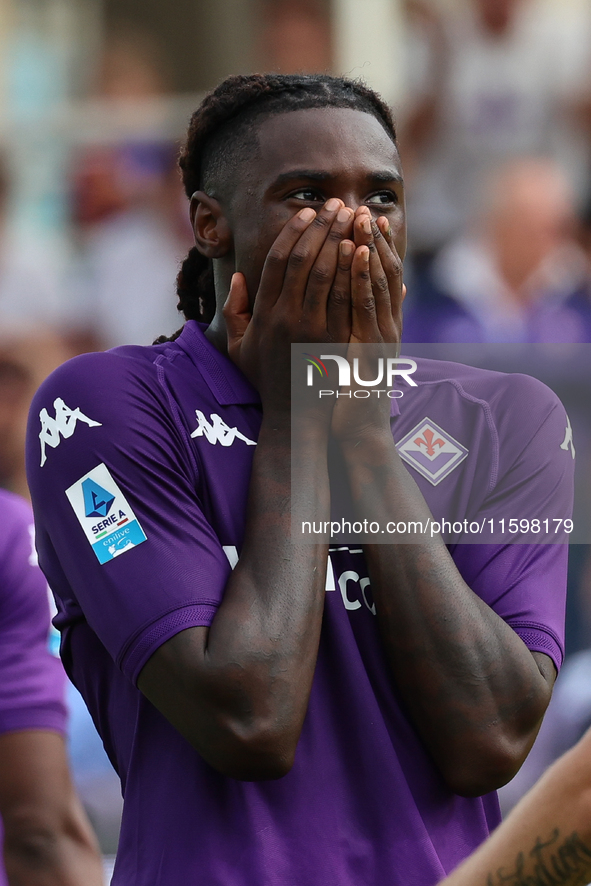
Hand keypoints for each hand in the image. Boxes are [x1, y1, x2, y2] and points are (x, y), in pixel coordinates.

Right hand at [223, 199, 355, 413]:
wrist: (293, 417)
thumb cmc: (266, 381)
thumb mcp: (238, 348)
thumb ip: (234, 311)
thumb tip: (237, 277)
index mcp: (264, 314)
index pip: (276, 261)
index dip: (293, 232)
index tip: (307, 212)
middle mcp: (286, 317)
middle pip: (304, 259)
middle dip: (322, 227)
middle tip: (336, 204)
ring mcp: (312, 329)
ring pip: (327, 274)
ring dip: (341, 240)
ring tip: (353, 218)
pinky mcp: (335, 341)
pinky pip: (345, 299)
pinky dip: (353, 272)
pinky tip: (362, 251)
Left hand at [330, 209, 405, 441]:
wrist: (358, 433)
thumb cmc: (351, 396)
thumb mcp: (361, 354)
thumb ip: (371, 323)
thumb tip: (391, 293)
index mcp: (382, 326)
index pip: (384, 276)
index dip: (378, 246)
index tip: (369, 217)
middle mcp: (387, 326)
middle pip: (385, 272)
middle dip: (374, 238)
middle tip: (364, 206)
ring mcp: (383, 336)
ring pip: (379, 281)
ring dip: (369, 246)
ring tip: (361, 217)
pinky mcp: (372, 349)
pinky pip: (366, 305)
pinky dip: (362, 275)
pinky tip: (354, 252)